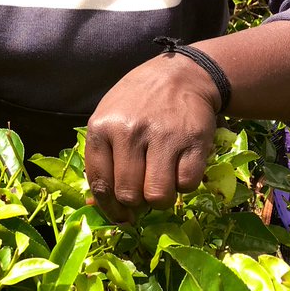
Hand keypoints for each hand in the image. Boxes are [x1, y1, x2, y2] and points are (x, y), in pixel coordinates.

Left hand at [84, 55, 220, 222]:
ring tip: (161, 180)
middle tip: (143, 191)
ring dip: (161, 197)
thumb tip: (96, 205)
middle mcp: (129, 132)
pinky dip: (184, 184)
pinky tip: (179, 166)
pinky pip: (187, 184)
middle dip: (136, 203)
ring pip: (158, 196)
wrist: (181, 75)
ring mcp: (162, 136)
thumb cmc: (138, 101)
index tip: (120, 215)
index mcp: (102, 127)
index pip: (100, 184)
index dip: (110, 208)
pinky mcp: (193, 141)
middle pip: (129, 195)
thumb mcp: (109, 118)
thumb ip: (101, 158)